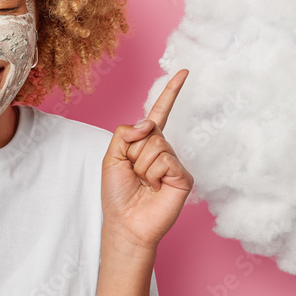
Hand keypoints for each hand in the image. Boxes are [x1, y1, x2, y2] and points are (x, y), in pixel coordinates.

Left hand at [101, 69, 193, 251]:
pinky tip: (155, 188)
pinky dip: (154, 174)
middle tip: (133, 173)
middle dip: (134, 151)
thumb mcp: (111, 157)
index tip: (184, 72)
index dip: (171, 92)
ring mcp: (174, 163)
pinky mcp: (183, 176)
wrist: (125, 223)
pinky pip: (166, 160)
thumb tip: (150, 122)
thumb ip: (125, 133)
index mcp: (145, 143)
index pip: (160, 113)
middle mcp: (163, 150)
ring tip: (143, 183)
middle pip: (150, 130)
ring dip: (142, 165)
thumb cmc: (117, 193)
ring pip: (156, 145)